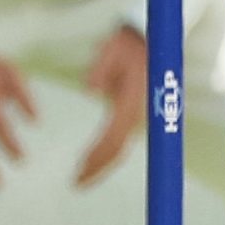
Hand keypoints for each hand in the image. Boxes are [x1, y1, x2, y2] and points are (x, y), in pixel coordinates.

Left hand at [73, 25, 147, 188]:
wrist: (149, 40)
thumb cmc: (126, 44)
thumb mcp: (110, 50)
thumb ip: (100, 68)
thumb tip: (89, 89)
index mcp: (133, 98)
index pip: (114, 134)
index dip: (98, 154)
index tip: (79, 168)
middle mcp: (139, 112)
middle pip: (120, 148)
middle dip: (99, 168)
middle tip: (76, 184)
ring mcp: (140, 115)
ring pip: (122, 148)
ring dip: (103, 165)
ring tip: (80, 180)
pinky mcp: (136, 115)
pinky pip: (122, 140)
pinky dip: (108, 154)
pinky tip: (93, 162)